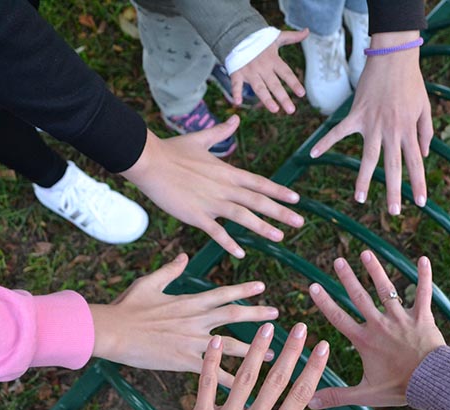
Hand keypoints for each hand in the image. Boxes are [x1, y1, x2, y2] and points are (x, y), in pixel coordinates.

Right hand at [89, 253, 277, 384]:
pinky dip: (229, 380)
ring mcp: (191, 342)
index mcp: (189, 302)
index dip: (243, 290)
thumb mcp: (150, 282)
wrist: (113, 331)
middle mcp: (195, 320)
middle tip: (277, 316)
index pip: (222, 293)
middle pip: (233, 315)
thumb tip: (184, 256)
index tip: (262, 286)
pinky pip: (212, 372)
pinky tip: (244, 387)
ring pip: (230, 346)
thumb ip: (170, 270)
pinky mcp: (183, 361)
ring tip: (271, 354)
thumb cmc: (127, 306)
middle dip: (257, 315)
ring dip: (252, 350)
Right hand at [121, 117, 304, 257]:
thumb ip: (221, 132)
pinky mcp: (195, 215)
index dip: (279, 192)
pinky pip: (216, 231)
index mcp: (227, 172)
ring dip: (262, 227)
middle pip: (258, 200)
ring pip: (243, 216)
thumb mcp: (200, 139)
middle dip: (281, 212)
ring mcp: (211, 202)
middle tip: (300, 222)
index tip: (296, 199)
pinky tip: (241, 253)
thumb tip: (236, 118)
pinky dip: (229, 243)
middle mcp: (224, 187)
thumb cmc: (172, 149)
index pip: (259, 183)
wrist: (149, 160)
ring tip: (280, 237)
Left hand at [171, 323, 347, 409]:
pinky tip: (214, 341)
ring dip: (257, 350)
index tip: (322, 348)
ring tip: (267, 326)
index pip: (299, 397)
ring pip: (245, 376)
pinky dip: (209, 361)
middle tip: (301, 327)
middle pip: (276, 379)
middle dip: (291, 351)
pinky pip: (206, 384)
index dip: (313, 369)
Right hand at [230, 29, 308, 113]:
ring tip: (275, 110)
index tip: (302, 94)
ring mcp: (249, 71)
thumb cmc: (259, 39)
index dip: (294, 83)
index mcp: (273, 60)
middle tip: (291, 110)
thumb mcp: (276, 37)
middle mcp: (262, 67)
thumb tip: (307, 31)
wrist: (237, 34)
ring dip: (266, 99)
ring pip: (259, 87)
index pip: (286, 73)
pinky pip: (236, 84)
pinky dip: (235, 92)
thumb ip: (292, 37)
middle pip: (274, 84)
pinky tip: (238, 102)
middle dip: (283, 97)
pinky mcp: (237, 73)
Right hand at [307, 250, 444, 408]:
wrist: (431, 383)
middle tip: (337, 260)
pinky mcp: (422, 317)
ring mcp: (402, 318)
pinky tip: (423, 259)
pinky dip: (424, 276)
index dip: (324, 302)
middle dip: (347, 278)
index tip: (313, 286)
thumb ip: (337, 396)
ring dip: (376, 270)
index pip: (339, 318)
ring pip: (387, 289)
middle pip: (360, 297)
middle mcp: (380, 324)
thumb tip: (309, 402)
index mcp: (365, 341)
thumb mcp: (365, 394)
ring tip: (366, 253)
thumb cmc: (399, 388)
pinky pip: (423, 293)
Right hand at [309, 31, 432, 215]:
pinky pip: (338, 132)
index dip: (418, 184)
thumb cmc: (411, 82)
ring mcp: (372, 124)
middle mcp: (391, 131)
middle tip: (393, 212)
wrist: (393, 58)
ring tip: (359, 199)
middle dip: (393, 191)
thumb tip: (424, 155)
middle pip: (392, 166)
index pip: (416, 163)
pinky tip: (314, 154)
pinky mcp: (356, 115)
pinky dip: (325, 142)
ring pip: (368, 157)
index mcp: (408, 130)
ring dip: (363, 179)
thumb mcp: (425, 107)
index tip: (420, 203)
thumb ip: (425, 133)